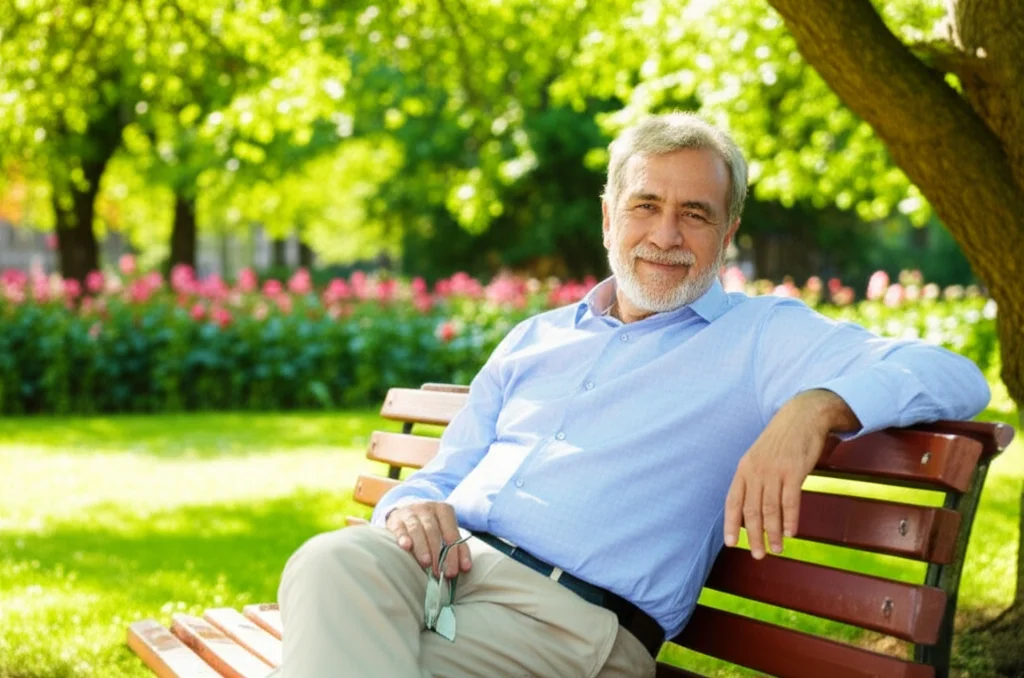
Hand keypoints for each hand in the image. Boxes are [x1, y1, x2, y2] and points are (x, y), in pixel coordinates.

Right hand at [385, 501, 470, 577]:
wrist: (406, 510)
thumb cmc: (430, 526)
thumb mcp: (445, 530)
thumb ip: (456, 547)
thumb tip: (465, 567)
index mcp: (443, 510)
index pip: (451, 532)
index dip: (453, 552)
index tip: (453, 572)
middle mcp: (427, 508)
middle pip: (434, 531)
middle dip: (438, 553)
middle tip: (439, 572)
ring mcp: (410, 512)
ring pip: (416, 529)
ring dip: (422, 547)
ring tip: (426, 563)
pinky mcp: (395, 519)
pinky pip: (399, 528)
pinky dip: (403, 537)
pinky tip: (406, 547)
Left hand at [724, 390, 858, 558]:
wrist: (802, 416)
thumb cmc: (780, 440)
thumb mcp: (759, 457)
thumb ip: (754, 479)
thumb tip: (752, 509)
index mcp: (744, 469)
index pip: (733, 501)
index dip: (731, 524)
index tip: (731, 544)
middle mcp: (755, 471)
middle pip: (751, 510)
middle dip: (754, 536)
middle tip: (758, 555)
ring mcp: (774, 471)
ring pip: (770, 509)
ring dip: (773, 533)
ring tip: (776, 550)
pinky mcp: (794, 470)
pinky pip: (790, 501)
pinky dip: (790, 519)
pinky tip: (791, 533)